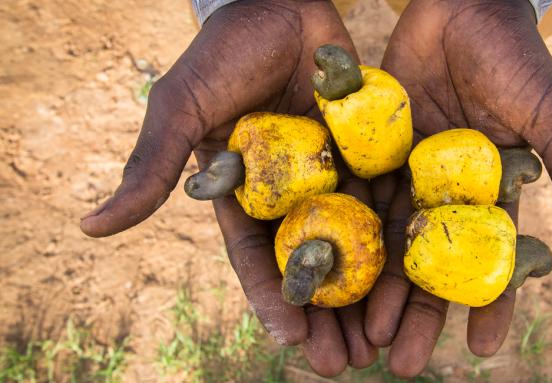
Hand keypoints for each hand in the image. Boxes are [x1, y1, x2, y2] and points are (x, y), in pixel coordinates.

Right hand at [79, 1, 374, 375]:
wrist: (279, 2)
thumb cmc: (223, 52)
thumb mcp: (182, 108)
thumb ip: (152, 166)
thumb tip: (90, 229)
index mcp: (244, 194)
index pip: (257, 258)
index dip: (274, 300)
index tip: (293, 341)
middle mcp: (291, 192)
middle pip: (311, 264)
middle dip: (327, 314)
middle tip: (346, 362)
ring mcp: (333, 174)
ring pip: (354, 244)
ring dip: (368, 293)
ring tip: (384, 338)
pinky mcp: (369, 152)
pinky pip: (388, 199)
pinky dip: (399, 238)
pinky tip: (416, 277)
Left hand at [365, 0, 551, 376]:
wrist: (461, 5)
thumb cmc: (514, 58)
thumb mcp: (550, 118)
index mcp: (497, 193)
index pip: (494, 261)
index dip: (490, 305)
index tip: (482, 350)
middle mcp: (452, 193)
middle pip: (436, 265)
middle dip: (422, 314)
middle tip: (404, 363)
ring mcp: (412, 175)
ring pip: (394, 244)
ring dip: (381, 292)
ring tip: (368, 337)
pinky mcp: (378, 153)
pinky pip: (362, 201)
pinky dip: (352, 238)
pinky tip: (339, 275)